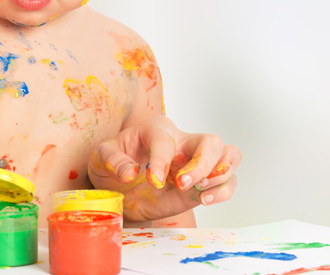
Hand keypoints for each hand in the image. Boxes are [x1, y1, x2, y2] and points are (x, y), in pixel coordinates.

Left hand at [88, 115, 240, 222]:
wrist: (119, 189)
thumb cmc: (112, 165)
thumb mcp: (100, 159)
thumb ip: (112, 161)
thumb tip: (129, 173)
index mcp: (157, 130)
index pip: (166, 139)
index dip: (161, 160)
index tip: (152, 180)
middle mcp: (182, 142)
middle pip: (211, 142)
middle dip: (202, 164)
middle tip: (181, 184)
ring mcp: (196, 163)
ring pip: (229, 156)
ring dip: (220, 176)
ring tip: (199, 193)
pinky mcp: (202, 184)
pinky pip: (227, 182)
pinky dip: (223, 191)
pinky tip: (204, 199)